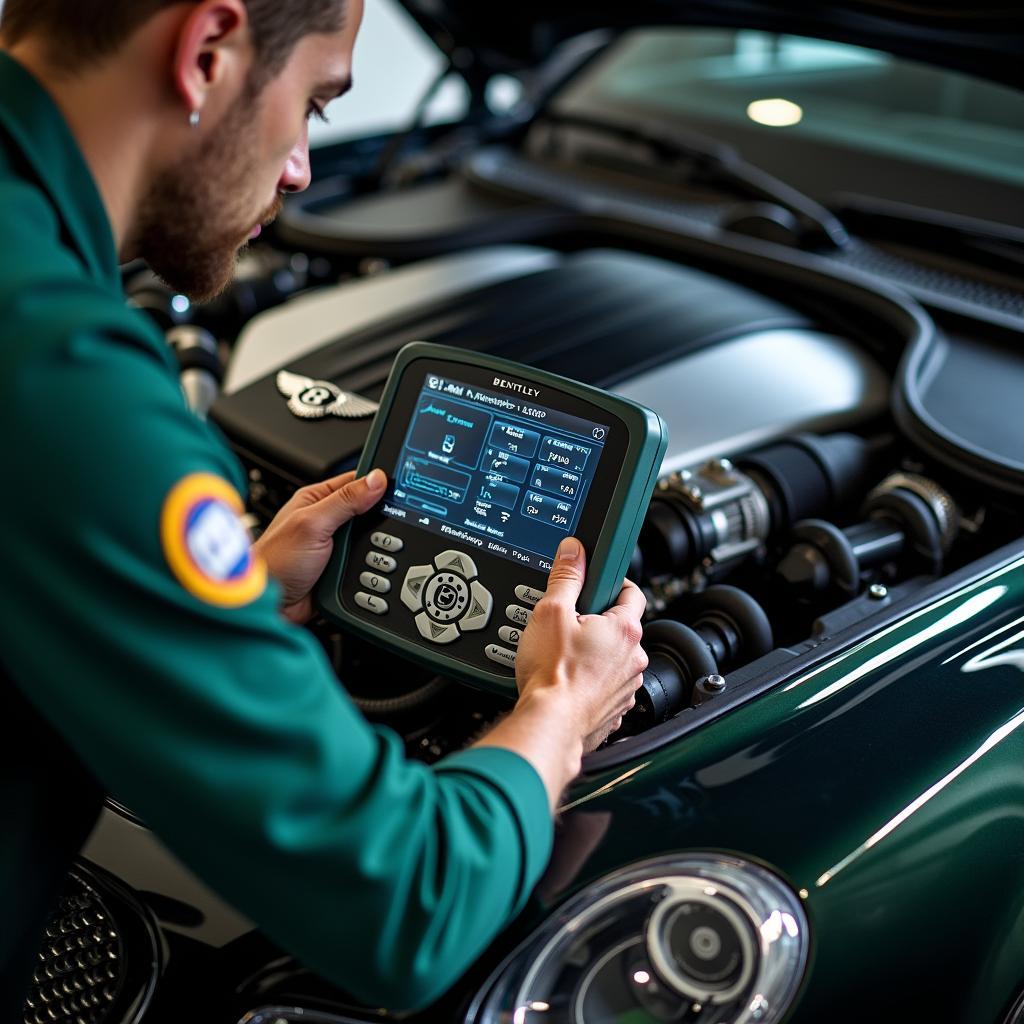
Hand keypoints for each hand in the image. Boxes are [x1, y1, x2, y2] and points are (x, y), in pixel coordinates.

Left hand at [253, 468, 386, 623]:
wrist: (271, 606)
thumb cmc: (275, 562)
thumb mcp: (312, 524)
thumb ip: (344, 501)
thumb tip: (375, 480)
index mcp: (317, 500)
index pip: (355, 482)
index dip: (377, 484)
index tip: (399, 488)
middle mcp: (327, 520)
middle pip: (367, 512)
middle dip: (379, 521)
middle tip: (389, 526)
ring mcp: (335, 545)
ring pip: (370, 540)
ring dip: (376, 547)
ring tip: (382, 550)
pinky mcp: (342, 568)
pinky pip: (367, 563)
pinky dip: (372, 566)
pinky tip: (375, 567)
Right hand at [471, 537, 646, 808]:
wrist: (549, 726)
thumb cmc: (553, 675)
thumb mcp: (551, 612)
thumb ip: (566, 577)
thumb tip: (574, 551)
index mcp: (625, 629)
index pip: (632, 591)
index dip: (614, 582)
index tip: (598, 582)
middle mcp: (634, 658)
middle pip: (621, 628)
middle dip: (597, 623)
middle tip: (568, 624)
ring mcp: (627, 687)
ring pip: (614, 659)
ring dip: (595, 655)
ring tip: (563, 657)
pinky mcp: (615, 710)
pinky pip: (607, 687)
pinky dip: (591, 683)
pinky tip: (568, 682)